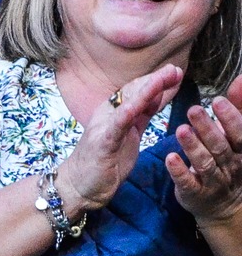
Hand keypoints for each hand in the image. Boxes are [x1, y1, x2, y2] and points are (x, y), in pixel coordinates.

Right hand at [56, 65, 184, 219]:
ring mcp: (103, 128)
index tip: (176, 72)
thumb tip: (157, 95)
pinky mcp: (101, 144)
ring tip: (159, 80)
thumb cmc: (105, 160)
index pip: (137, 91)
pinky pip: (114, 128)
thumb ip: (141, 115)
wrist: (79, 185)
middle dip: (154, 81)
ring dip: (143, 92)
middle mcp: (108, 115)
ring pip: (125, 106)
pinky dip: (123, 116)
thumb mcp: (130, 134)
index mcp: (115, 112)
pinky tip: (134, 107)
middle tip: (174, 69)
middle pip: (133, 92)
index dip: (156, 80)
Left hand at [168, 77, 241, 224]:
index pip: (241, 136)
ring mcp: (213, 181)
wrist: (223, 205)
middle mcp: (231, 166)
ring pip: (204, 164)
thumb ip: (239, 109)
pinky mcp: (195, 193)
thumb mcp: (237, 137)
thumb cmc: (229, 160)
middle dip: (208, 128)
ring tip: (180, 129)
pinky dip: (179, 171)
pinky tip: (170, 158)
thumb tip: (241, 80)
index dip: (231, 119)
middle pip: (221, 147)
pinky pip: (187, 182)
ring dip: (192, 146)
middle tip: (193, 109)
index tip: (217, 100)